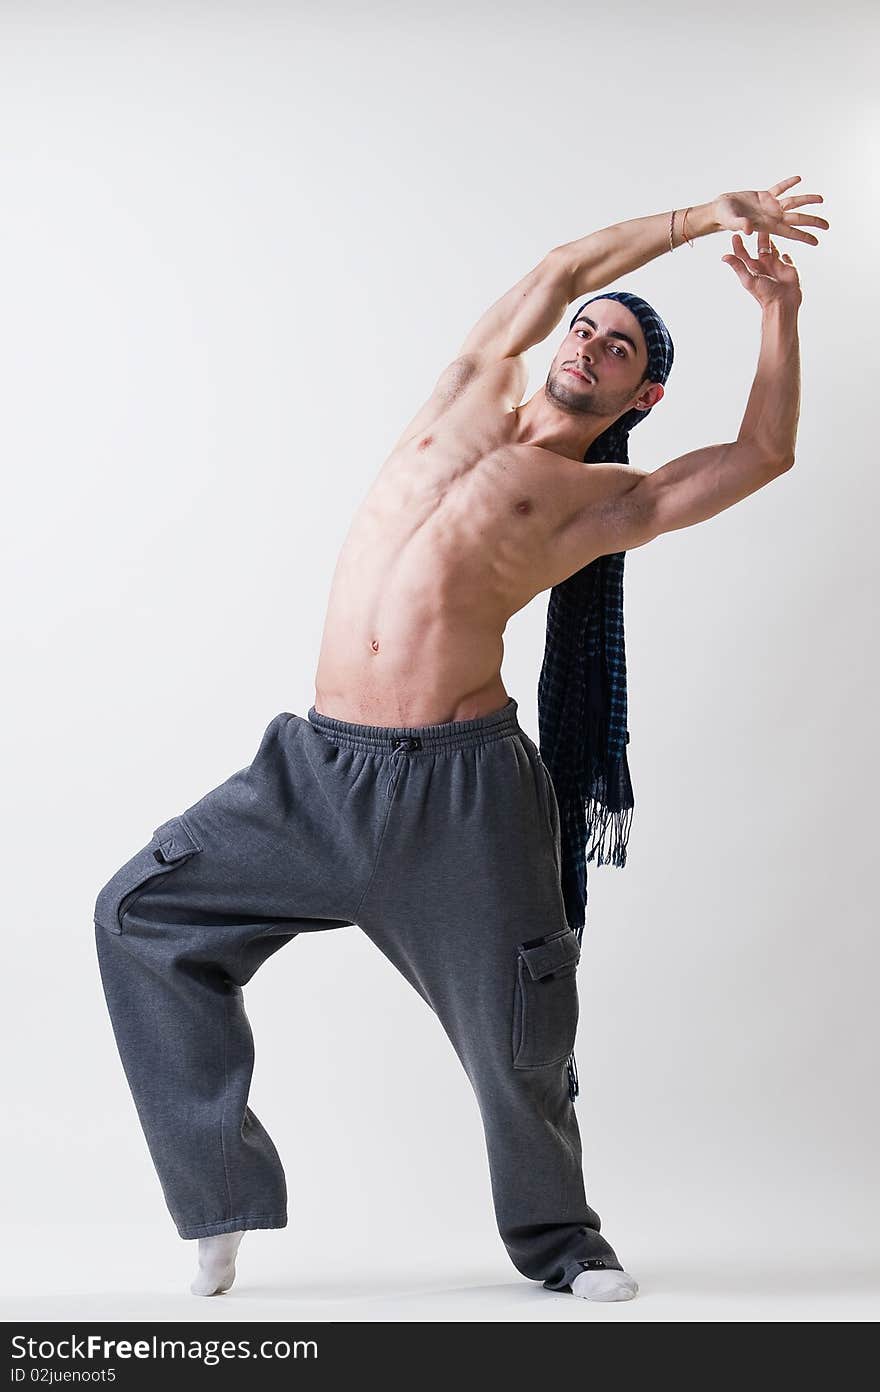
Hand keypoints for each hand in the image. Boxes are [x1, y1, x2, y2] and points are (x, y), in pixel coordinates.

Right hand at [713, 175, 828, 245]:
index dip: (804, 236)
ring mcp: (769, 206)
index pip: (790, 232)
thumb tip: (748, 229)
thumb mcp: (732, 222)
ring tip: (821, 199)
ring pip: (793, 202)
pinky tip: (799, 179)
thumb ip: (741, 225)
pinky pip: (779, 189)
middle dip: (812, 221)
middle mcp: (772, 216)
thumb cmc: (724, 219)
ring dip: (807, 200)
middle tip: (827, 225)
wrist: (719, 211)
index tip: (817, 241)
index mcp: (768, 225)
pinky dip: (788, 184)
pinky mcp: (764, 196)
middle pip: (797, 218)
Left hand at [721, 230, 802, 309]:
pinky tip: (784, 249)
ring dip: (772, 240)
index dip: (739, 244)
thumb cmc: (764, 293)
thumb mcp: (749, 279)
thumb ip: (738, 266)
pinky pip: (787, 258)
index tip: (735, 233)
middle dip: (759, 235)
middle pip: (760, 247)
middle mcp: (764, 265)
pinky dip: (786, 254)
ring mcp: (777, 266)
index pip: (744, 253)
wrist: (783, 303)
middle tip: (756, 221)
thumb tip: (724, 256)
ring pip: (773, 249)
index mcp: (753, 268)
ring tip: (771, 226)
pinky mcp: (789, 267)